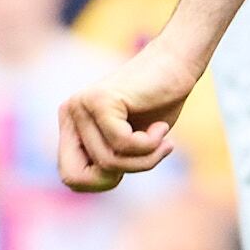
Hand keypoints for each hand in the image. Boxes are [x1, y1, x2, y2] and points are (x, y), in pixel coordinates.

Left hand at [55, 42, 201, 192]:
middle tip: (147, 155)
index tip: (130, 163)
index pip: (70, 176)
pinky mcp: (101, 100)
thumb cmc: (159, 103)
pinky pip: (123, 143)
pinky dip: (150, 145)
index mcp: (71, 125)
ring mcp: (81, 105)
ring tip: (162, 139)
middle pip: (81, 176)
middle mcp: (70, 113)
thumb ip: (108, 158)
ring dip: (145, 158)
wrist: (179, 65)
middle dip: (119, 174)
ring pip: (108, 161)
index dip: (101, 183)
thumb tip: (91, 184)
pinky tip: (162, 129)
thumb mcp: (130, 141)